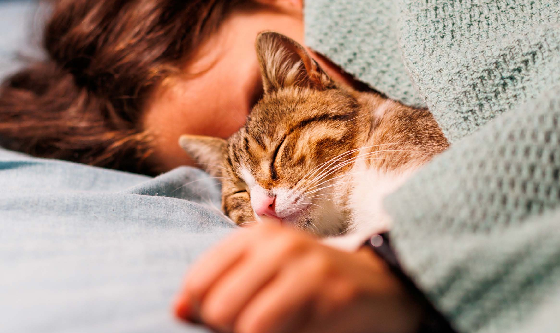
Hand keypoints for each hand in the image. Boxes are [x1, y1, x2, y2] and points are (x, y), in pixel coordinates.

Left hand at [173, 222, 422, 332]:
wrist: (382, 285)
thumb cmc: (311, 283)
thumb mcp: (264, 273)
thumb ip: (219, 287)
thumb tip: (177, 311)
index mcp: (256, 236)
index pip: (199, 283)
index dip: (202, 315)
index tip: (225, 322)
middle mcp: (280, 245)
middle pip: (219, 308)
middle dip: (229, 331)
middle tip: (254, 330)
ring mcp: (309, 269)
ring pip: (249, 326)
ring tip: (278, 332)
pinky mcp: (334, 296)